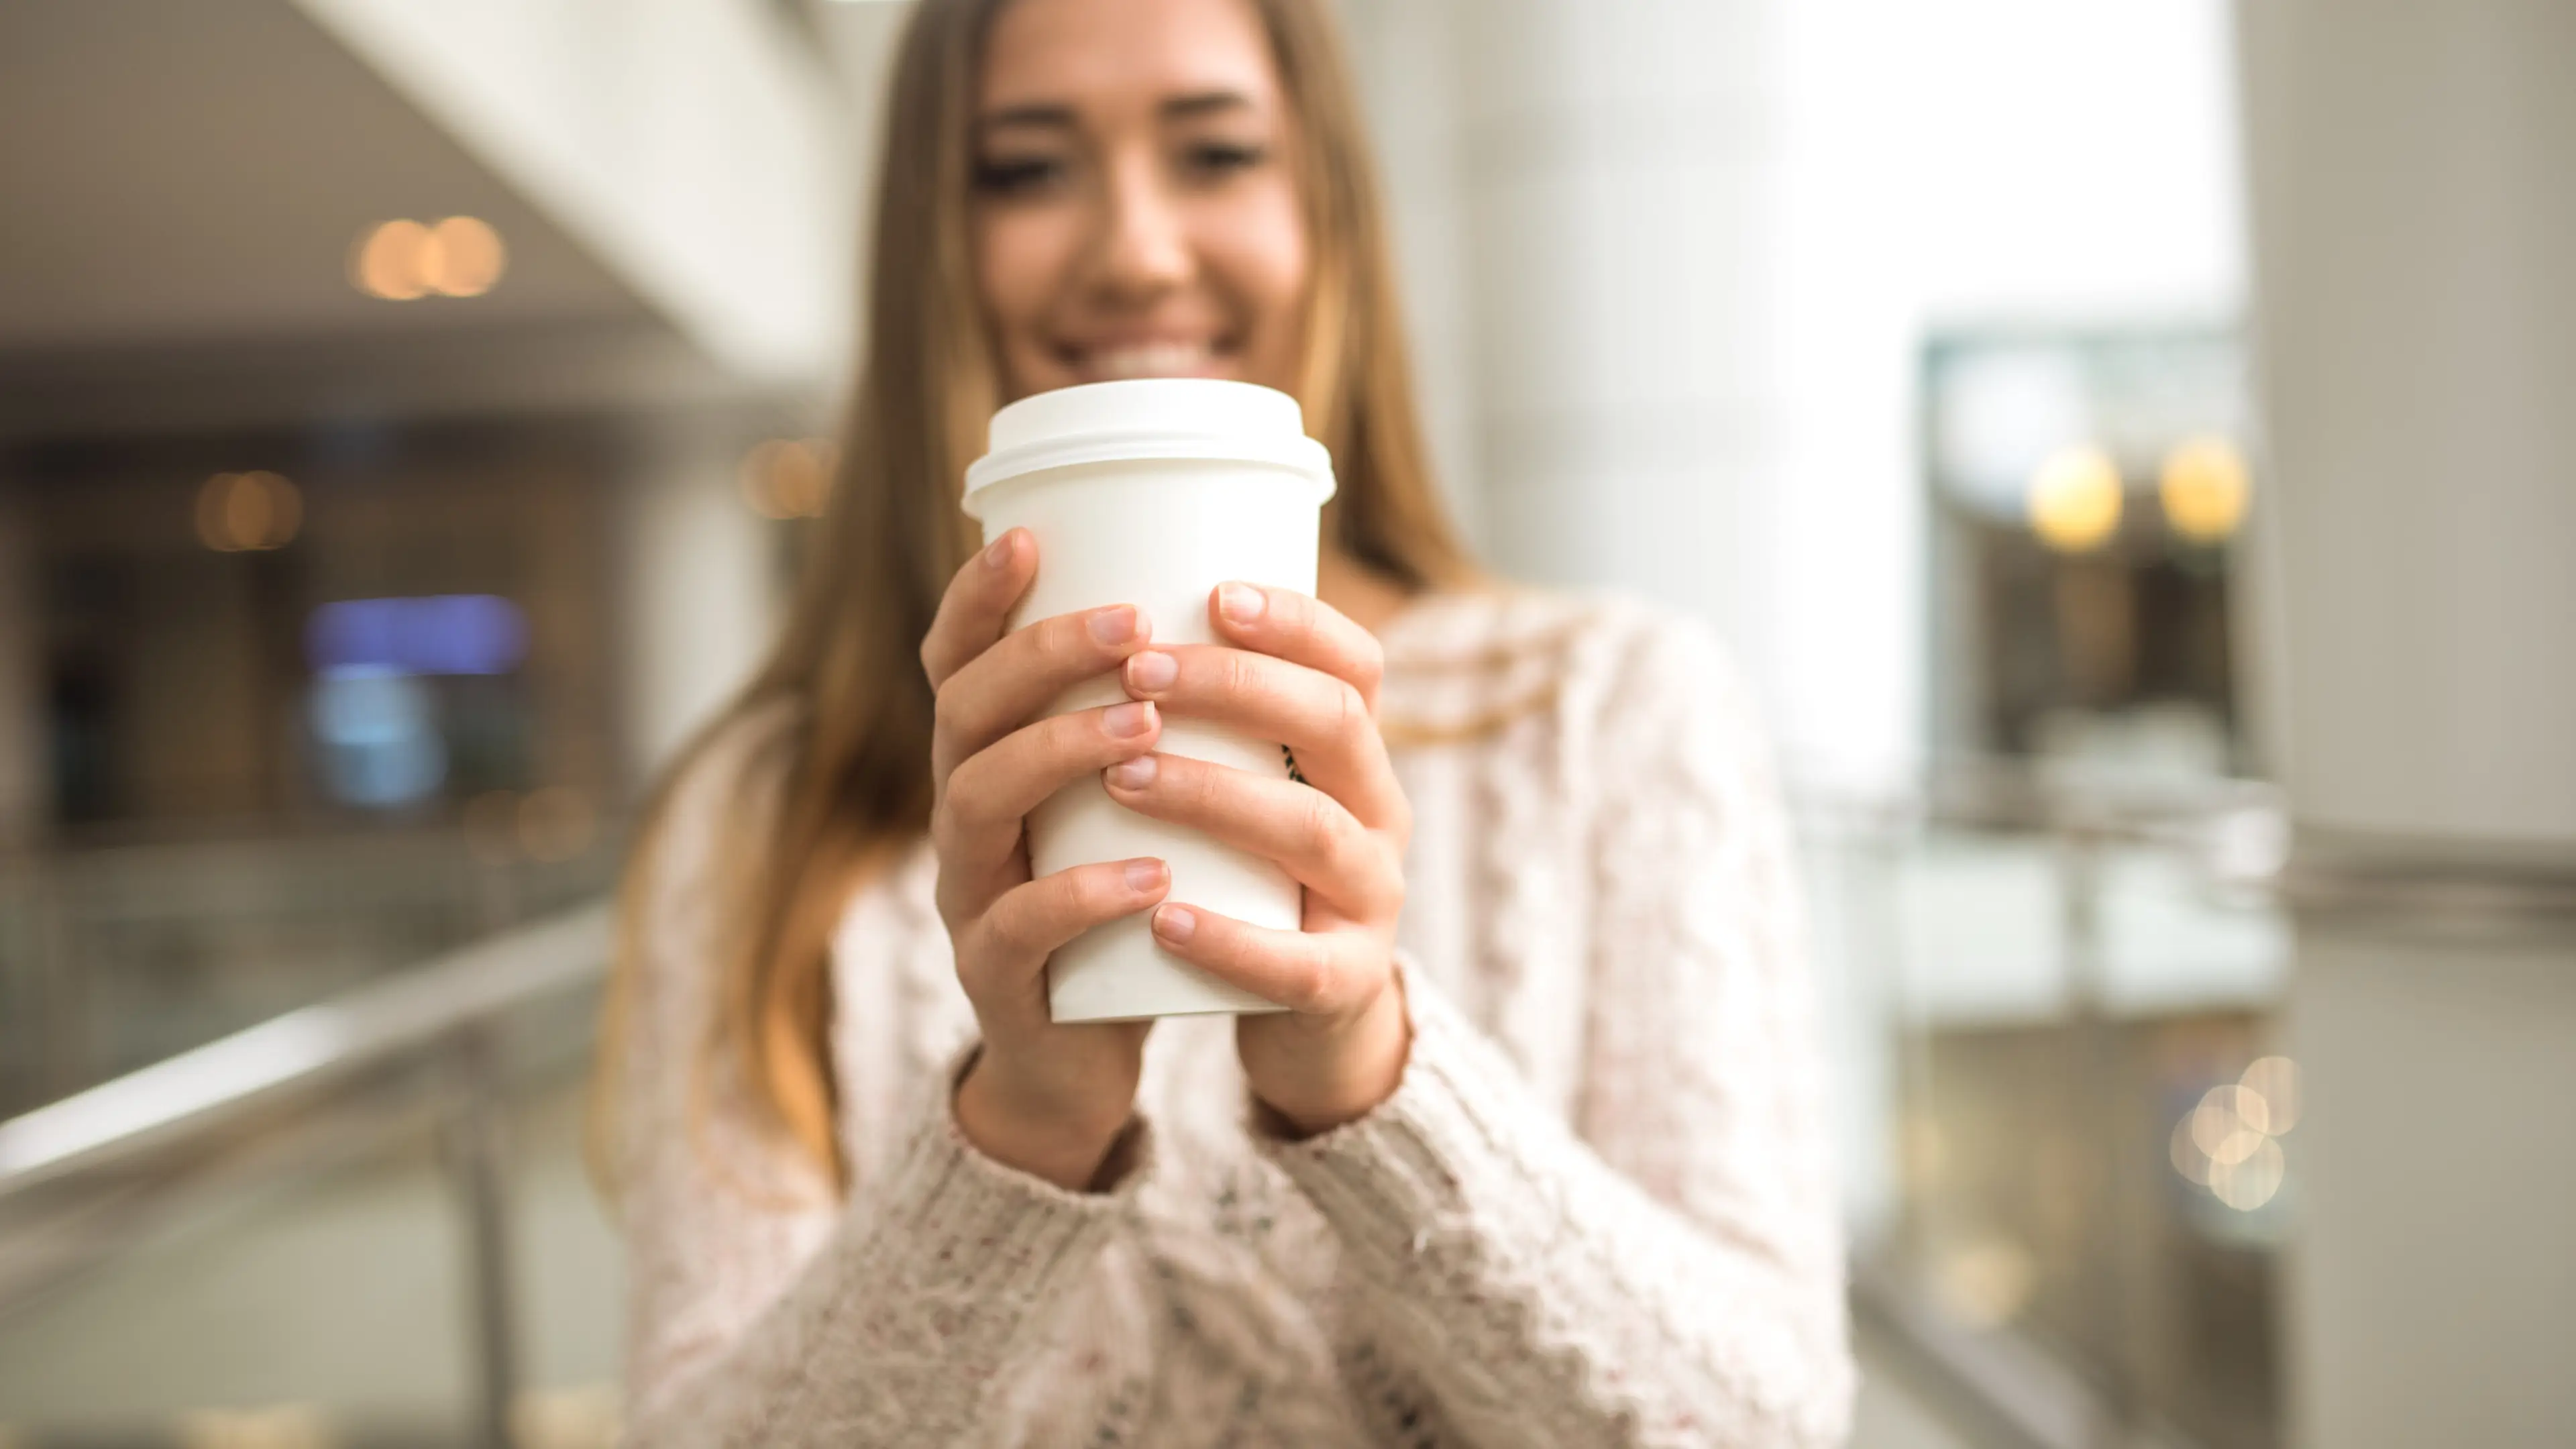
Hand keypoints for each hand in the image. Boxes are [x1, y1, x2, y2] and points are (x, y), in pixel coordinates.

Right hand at [922, 527, 1167, 1190]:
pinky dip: (1084, 894)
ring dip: (1061, 749)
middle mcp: (962, 814)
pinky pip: (1022, 928)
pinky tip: (1149, 871)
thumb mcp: (1126, 799)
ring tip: (1146, 725)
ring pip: (979, 801)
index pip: (957, 660)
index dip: (977, 598)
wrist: (1085, 1049)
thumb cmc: (1122, 894)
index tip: (1032, 539)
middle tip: (1133, 627)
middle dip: (1042, 657)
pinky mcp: (999, 977)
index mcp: (987, 758)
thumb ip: (1154, 717)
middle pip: (963, 712)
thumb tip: (1240, 595)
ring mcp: (970, 894)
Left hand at [1107, 582, 1412, 1136]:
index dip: (1295, 621)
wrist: (1308, 1020)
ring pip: (1313, 831)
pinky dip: (1227, 939)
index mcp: (1358, 757)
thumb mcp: (1254, 788)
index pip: (1353, 664)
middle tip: (1138, 673)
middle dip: (1236, 688)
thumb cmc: (1252, 877)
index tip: (1213, 593)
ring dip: (1214, 794)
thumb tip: (1096, 613)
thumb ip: (1207, 723)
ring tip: (1123, 779)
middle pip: (1335, 724)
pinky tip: (1162, 916)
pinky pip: (1295, 963)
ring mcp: (1370, 900)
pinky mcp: (1343, 985)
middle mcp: (1380, 815)